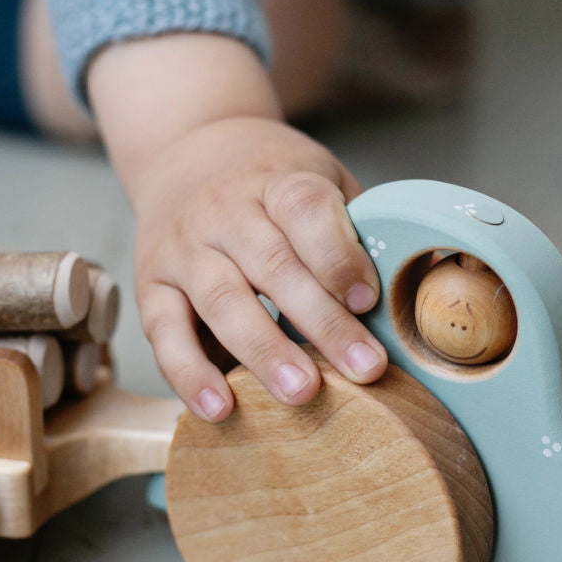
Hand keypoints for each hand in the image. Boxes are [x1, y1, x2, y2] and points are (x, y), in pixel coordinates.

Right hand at [128, 115, 387, 420]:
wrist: (184, 153)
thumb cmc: (269, 183)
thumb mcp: (316, 177)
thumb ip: (352, 226)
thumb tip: (411, 292)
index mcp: (275, 181)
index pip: (306, 211)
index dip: (338, 254)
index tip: (368, 299)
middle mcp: (223, 212)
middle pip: (273, 265)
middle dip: (320, 322)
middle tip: (363, 369)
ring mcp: (183, 249)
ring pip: (222, 301)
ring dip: (263, 351)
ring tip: (302, 394)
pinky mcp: (150, 285)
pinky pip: (165, 334)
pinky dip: (189, 374)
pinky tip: (220, 408)